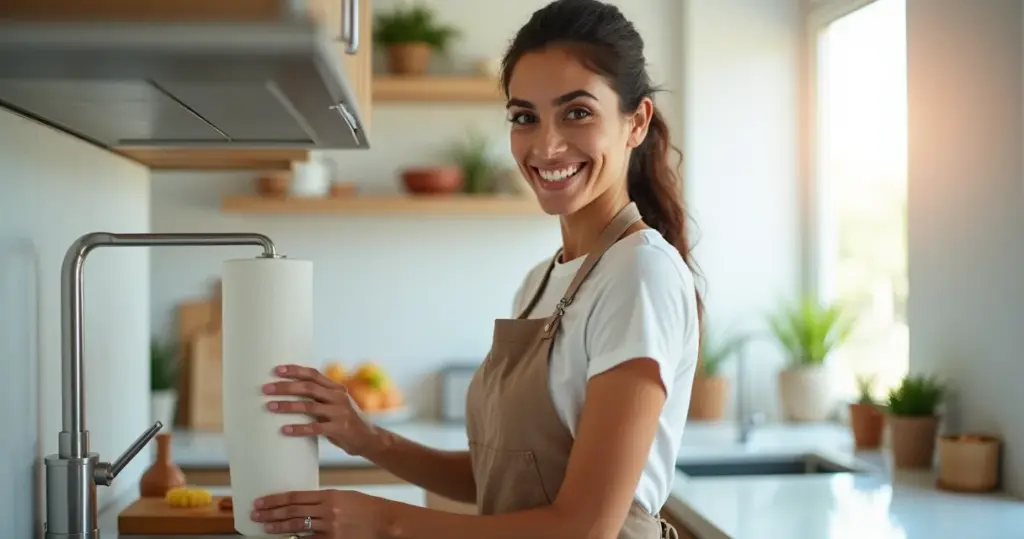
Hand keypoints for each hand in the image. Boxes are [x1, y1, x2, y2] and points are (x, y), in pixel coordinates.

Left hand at [251, 489, 388, 538]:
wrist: (384, 521)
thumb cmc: (366, 507)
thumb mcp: (343, 497)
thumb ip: (323, 500)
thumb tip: (302, 504)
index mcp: (329, 495)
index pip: (295, 496)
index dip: (275, 499)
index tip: (261, 501)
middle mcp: (327, 509)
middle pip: (292, 511)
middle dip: (271, 512)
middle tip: (255, 513)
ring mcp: (330, 526)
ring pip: (297, 526)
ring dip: (278, 527)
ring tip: (265, 526)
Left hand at [263, 364, 381, 456]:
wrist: (369, 439)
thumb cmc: (345, 421)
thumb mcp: (336, 404)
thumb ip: (320, 397)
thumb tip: (290, 391)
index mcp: (336, 388)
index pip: (313, 374)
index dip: (295, 370)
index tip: (276, 370)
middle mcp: (339, 397)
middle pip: (309, 387)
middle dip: (286, 387)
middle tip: (266, 389)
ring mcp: (340, 412)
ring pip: (309, 406)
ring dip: (288, 406)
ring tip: (270, 406)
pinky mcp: (340, 429)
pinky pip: (315, 428)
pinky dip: (299, 428)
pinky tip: (284, 430)